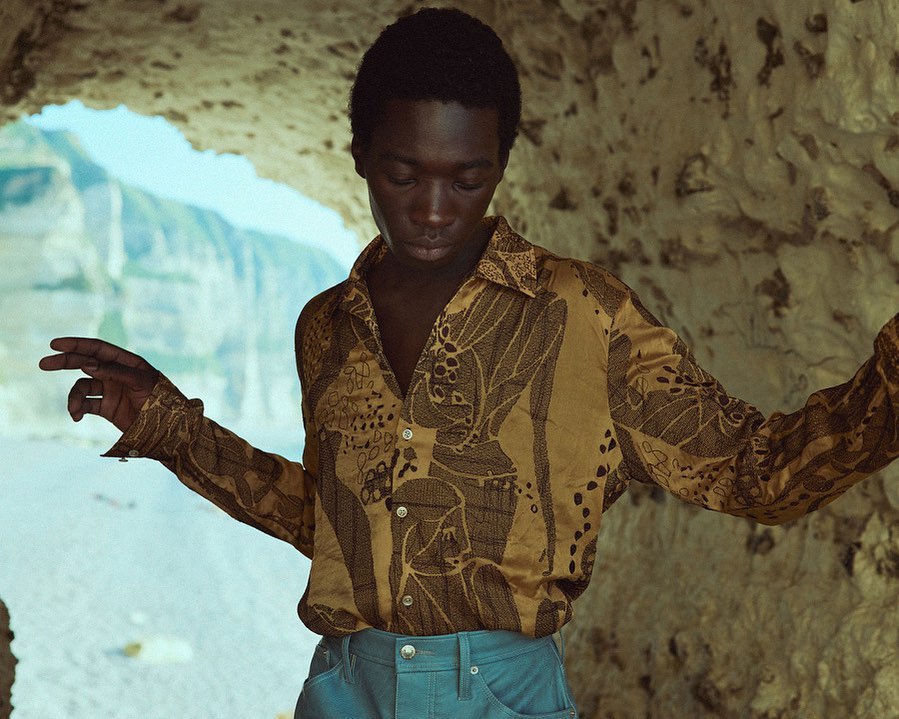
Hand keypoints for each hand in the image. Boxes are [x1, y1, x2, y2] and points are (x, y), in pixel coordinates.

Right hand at [39, 337, 159, 432]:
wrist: (168, 429)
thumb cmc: (160, 399)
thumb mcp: (141, 382)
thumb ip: (114, 372)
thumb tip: (87, 363)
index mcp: (127, 362)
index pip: (98, 349)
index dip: (77, 344)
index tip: (56, 344)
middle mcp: (116, 373)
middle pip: (85, 363)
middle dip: (65, 363)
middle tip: (43, 363)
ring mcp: (110, 390)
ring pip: (82, 387)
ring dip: (74, 397)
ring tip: (74, 410)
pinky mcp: (107, 408)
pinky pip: (85, 405)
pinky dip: (77, 409)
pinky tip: (76, 417)